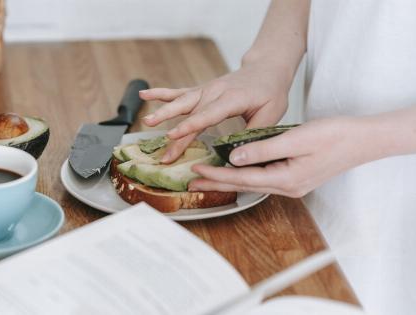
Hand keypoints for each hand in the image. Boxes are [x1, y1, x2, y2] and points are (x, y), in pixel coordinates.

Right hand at [140, 65, 289, 162]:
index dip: (189, 126)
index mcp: (232, 99)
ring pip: (181, 101)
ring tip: (146, 121)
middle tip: (160, 143)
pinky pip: (179, 92)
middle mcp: (215, 92)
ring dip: (163, 111)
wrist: (266, 68)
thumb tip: (238, 155)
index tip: (172, 136)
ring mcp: (206, 89)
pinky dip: (161, 94)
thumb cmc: (271, 92)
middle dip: (173, 128)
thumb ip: (254, 133)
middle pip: (190, 111)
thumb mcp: (271, 114)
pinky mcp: (201, 90)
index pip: (207, 114)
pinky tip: (144, 96)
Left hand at [188, 117, 373, 196]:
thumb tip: (234, 157)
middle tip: (191, 180)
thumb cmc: (334, 136)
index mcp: (287, 179)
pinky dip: (245, 173)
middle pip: (243, 185)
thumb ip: (263, 149)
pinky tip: (236, 169)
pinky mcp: (295, 176)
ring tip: (206, 177)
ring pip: (252, 182)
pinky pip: (263, 177)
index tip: (197, 168)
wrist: (363, 140)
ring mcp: (292, 183)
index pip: (242, 178)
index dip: (217, 174)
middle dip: (216, 182)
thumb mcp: (296, 139)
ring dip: (228, 178)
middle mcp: (288, 186)